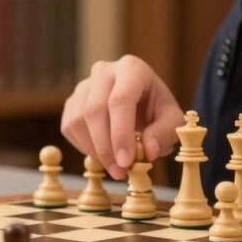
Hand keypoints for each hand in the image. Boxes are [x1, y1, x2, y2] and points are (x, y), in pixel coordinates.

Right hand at [61, 55, 183, 178]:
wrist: (141, 102)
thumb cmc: (157, 109)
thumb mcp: (172, 120)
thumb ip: (164, 134)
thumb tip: (147, 151)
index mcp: (131, 69)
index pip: (120, 100)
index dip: (121, 133)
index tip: (126, 161)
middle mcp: (103, 71)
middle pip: (95, 109)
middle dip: (105, 146)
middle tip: (119, 171)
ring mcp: (84, 85)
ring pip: (78, 120)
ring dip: (94, 150)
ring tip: (114, 167)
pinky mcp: (72, 101)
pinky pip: (69, 127)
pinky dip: (83, 147)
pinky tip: (102, 155)